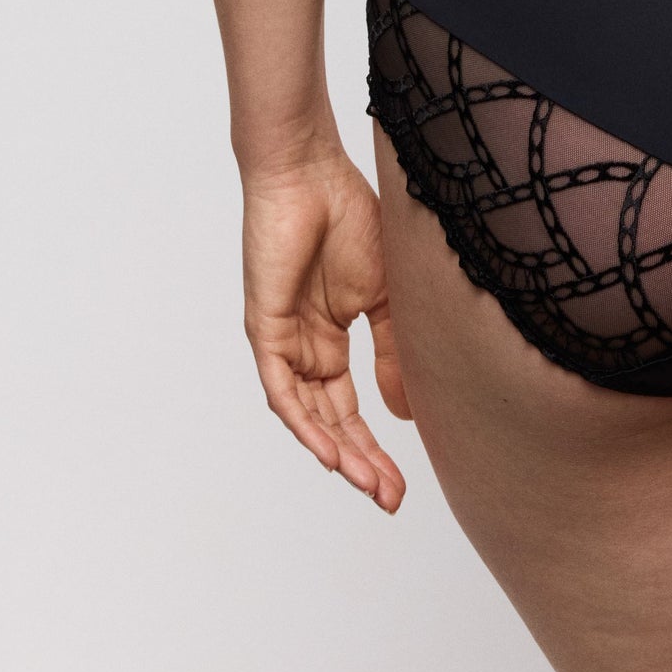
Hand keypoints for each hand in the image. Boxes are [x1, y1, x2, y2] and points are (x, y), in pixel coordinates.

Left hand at [242, 148, 411, 511]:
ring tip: (370, 487)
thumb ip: (393, 350)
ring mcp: (283, 340)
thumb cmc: (349, 214)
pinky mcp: (265, 329)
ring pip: (308, 415)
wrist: (310, 171)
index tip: (402, 483)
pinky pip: (282, 390)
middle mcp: (304, 346)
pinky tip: (330, 454)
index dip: (376, 446)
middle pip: (332, 421)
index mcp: (332, 335)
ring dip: (339, 454)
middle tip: (392, 499)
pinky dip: (305, 424)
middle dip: (362, 463)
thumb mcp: (387, 294)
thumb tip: (405, 410)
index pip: (351, 406)